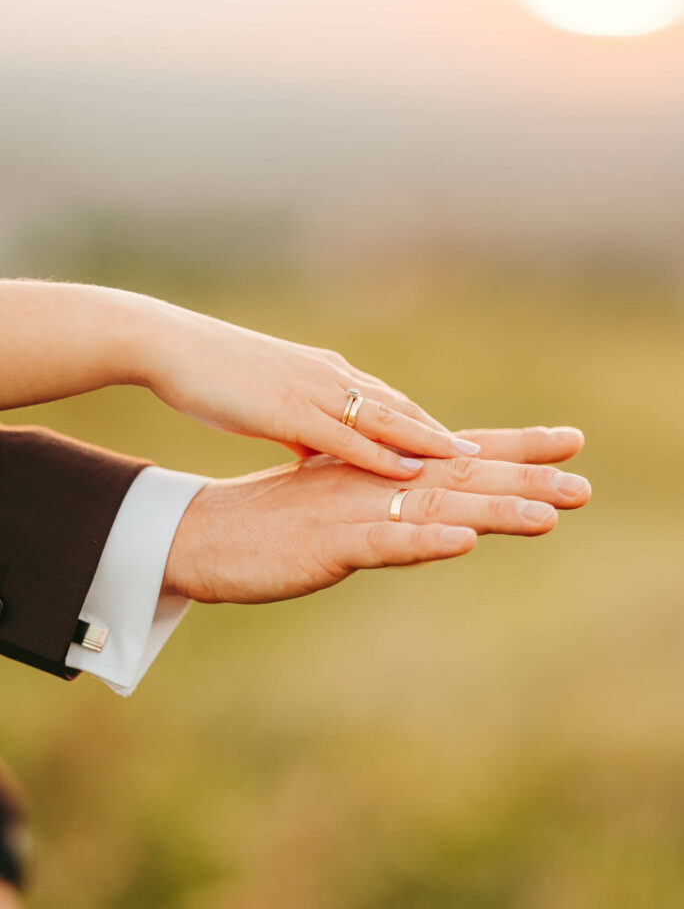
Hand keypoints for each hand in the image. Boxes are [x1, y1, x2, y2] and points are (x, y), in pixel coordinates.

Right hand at [145, 299, 480, 479]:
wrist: (172, 345)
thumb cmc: (214, 374)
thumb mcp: (268, 404)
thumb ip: (299, 425)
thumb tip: (313, 448)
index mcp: (328, 377)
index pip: (393, 407)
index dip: (431, 430)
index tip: (468, 452)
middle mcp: (333, 380)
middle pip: (405, 411)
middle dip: (449, 436)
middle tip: (496, 454)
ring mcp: (314, 393)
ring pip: (387, 421)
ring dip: (432, 443)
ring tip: (475, 465)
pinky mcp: (290, 410)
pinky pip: (345, 437)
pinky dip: (381, 454)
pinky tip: (409, 471)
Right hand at [162, 426, 589, 603]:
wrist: (200, 528)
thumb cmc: (262, 513)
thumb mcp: (327, 494)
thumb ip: (372, 484)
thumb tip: (407, 481)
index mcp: (375, 461)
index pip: (455, 449)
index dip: (513, 445)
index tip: (566, 441)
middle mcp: (372, 473)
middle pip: (459, 472)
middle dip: (526, 475)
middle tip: (584, 483)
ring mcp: (351, 505)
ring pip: (433, 504)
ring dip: (493, 509)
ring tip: (550, 515)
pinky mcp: (325, 539)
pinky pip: (382, 540)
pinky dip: (423, 540)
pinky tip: (463, 543)